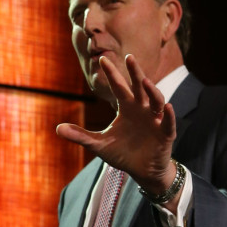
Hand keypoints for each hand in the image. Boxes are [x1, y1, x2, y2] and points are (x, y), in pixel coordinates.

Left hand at [57, 53, 177, 197]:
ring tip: (145, 81)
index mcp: (126, 108)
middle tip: (128, 57)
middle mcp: (142, 109)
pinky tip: (167, 107)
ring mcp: (155, 120)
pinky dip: (169, 115)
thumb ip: (80, 135)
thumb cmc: (123, 153)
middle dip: (135, 72)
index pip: (118, 87)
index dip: (112, 74)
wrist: (142, 170)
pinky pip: (168, 122)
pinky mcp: (165, 133)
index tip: (102, 59)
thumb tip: (57, 128)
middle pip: (139, 87)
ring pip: (156, 100)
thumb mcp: (98, 144)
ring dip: (152, 91)